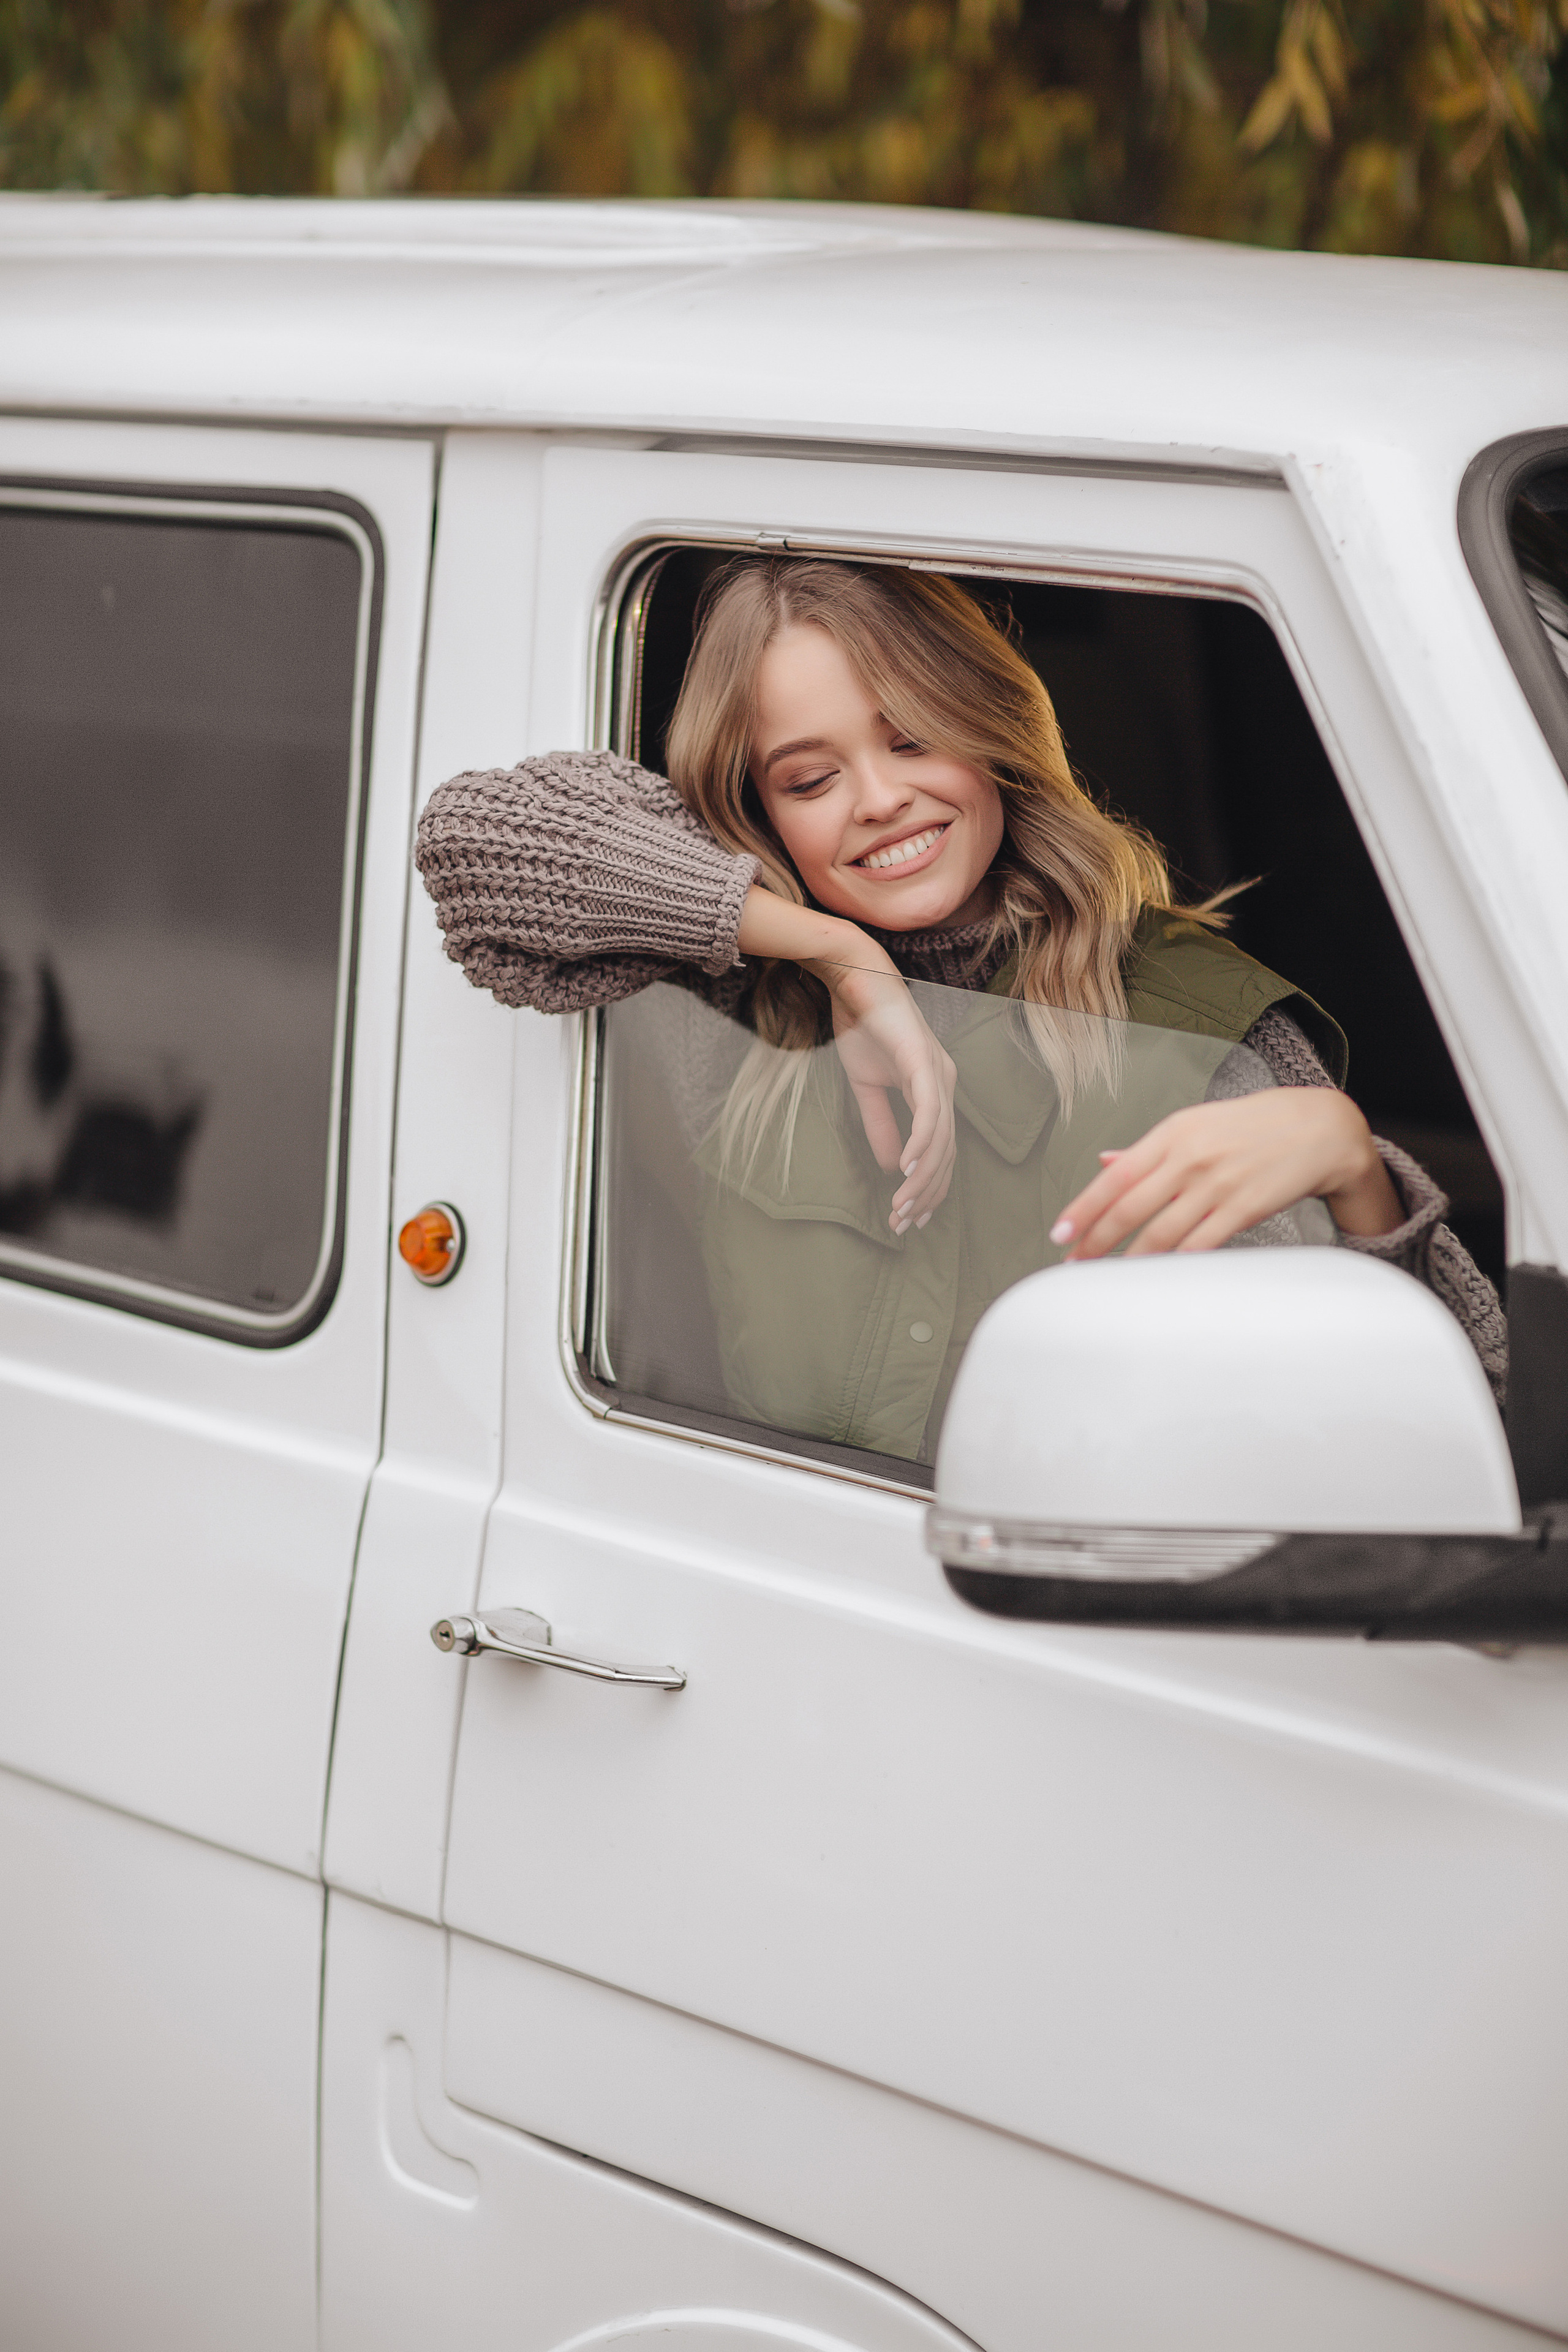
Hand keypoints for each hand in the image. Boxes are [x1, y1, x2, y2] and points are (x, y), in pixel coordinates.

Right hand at [827, 963, 957, 1232]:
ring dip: (922, 1179)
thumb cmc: (862, 1026)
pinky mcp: (924, 1062)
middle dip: (926, 1194)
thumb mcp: (867, 1087)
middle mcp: (945, 1082)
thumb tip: (893, 1166)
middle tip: (903, 1224)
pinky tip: (908, 1170)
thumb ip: (881, 1125)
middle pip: (946, 1153)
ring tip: (903, 1208)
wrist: (853, 979)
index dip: (928, 1186)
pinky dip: (922, 1143)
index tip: (908, 1216)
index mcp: (935, 1088)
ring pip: (941, 1140)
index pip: (941, 1149)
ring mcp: (939, 1072)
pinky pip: (929, 1112)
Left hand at [1049, 1087, 1403, 1259]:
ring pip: (1162, 1233)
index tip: (1060, 1233)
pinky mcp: (1244, 1209)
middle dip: (1097, 1241)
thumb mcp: (1195, 1123)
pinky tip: (1155, 1278)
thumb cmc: (1253, 1125)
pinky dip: (1175, 1263)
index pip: (1116, 1176)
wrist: (1319, 1128)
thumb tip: (1104, 1162)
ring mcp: (1218, 1185)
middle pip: (1131, 1208)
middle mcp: (1191, 1158)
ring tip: (1107, 1279)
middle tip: (1073, 1265)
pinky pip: (1201, 1244)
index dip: (1084, 1208)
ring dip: (1130, 1261)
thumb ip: (1148, 1149)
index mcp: (1173, 1134)